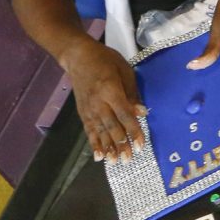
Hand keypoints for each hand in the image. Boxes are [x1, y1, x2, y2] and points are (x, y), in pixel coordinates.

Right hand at [61, 38, 145, 161]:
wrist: (78, 57)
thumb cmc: (105, 60)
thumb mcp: (124, 70)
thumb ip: (132, 93)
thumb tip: (141, 112)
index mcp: (110, 91)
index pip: (125, 115)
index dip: (134, 131)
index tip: (141, 145)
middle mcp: (98, 103)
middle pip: (112, 127)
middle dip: (122, 145)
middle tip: (129, 160)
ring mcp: (88, 109)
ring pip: (100, 132)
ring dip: (108, 148)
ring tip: (115, 162)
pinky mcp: (82, 112)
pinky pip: (89, 131)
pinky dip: (94, 144)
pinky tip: (98, 156)